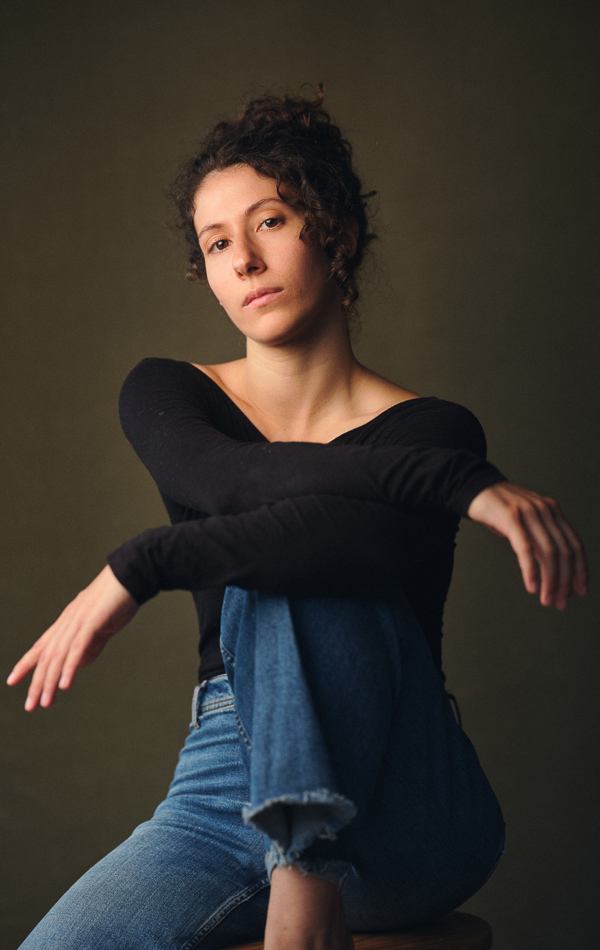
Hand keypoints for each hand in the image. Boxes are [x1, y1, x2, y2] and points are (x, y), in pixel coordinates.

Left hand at [7, 565, 138, 710]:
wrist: (131, 576)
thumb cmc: (118, 600)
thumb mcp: (100, 626)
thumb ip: (89, 645)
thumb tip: (78, 664)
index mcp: (67, 622)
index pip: (41, 646)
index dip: (25, 664)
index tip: (12, 680)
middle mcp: (67, 623)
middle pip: (46, 656)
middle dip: (37, 682)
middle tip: (31, 705)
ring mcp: (77, 622)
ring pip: (58, 656)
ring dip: (50, 681)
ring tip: (45, 701)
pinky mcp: (91, 622)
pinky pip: (77, 648)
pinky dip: (69, 667)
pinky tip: (64, 684)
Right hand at [467, 482, 587, 609]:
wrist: (475, 488)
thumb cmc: (500, 510)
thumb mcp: (527, 522)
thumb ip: (541, 539)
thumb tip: (554, 570)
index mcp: (553, 512)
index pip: (575, 544)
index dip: (581, 569)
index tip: (582, 591)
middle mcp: (546, 510)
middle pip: (565, 551)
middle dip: (565, 581)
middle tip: (561, 603)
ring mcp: (529, 512)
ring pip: (549, 552)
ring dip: (550, 581)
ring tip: (546, 600)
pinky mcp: (511, 517)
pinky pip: (526, 548)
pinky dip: (531, 570)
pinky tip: (532, 586)